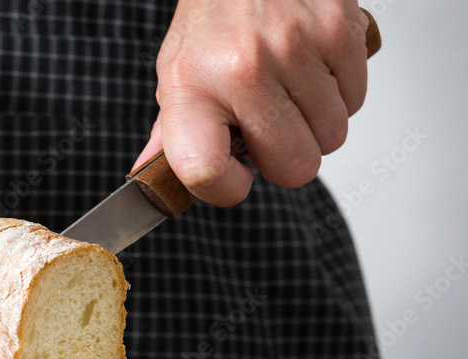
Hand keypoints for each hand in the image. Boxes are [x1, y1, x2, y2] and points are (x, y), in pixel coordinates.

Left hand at [134, 0, 370, 204]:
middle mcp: (242, 69)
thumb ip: (171, 133)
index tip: (234, 178)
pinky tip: (310, 69)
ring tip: (288, 90)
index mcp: (190, 87)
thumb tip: (150, 182)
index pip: (205, 172)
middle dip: (287, 158)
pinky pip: (356, 101)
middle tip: (269, 127)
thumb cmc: (213, 19)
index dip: (225, 190)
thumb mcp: (177, 73)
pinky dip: (338, 94)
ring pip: (331, 137)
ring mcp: (295, 49)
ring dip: (315, 125)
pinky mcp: (339, 32)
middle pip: (294, 168)